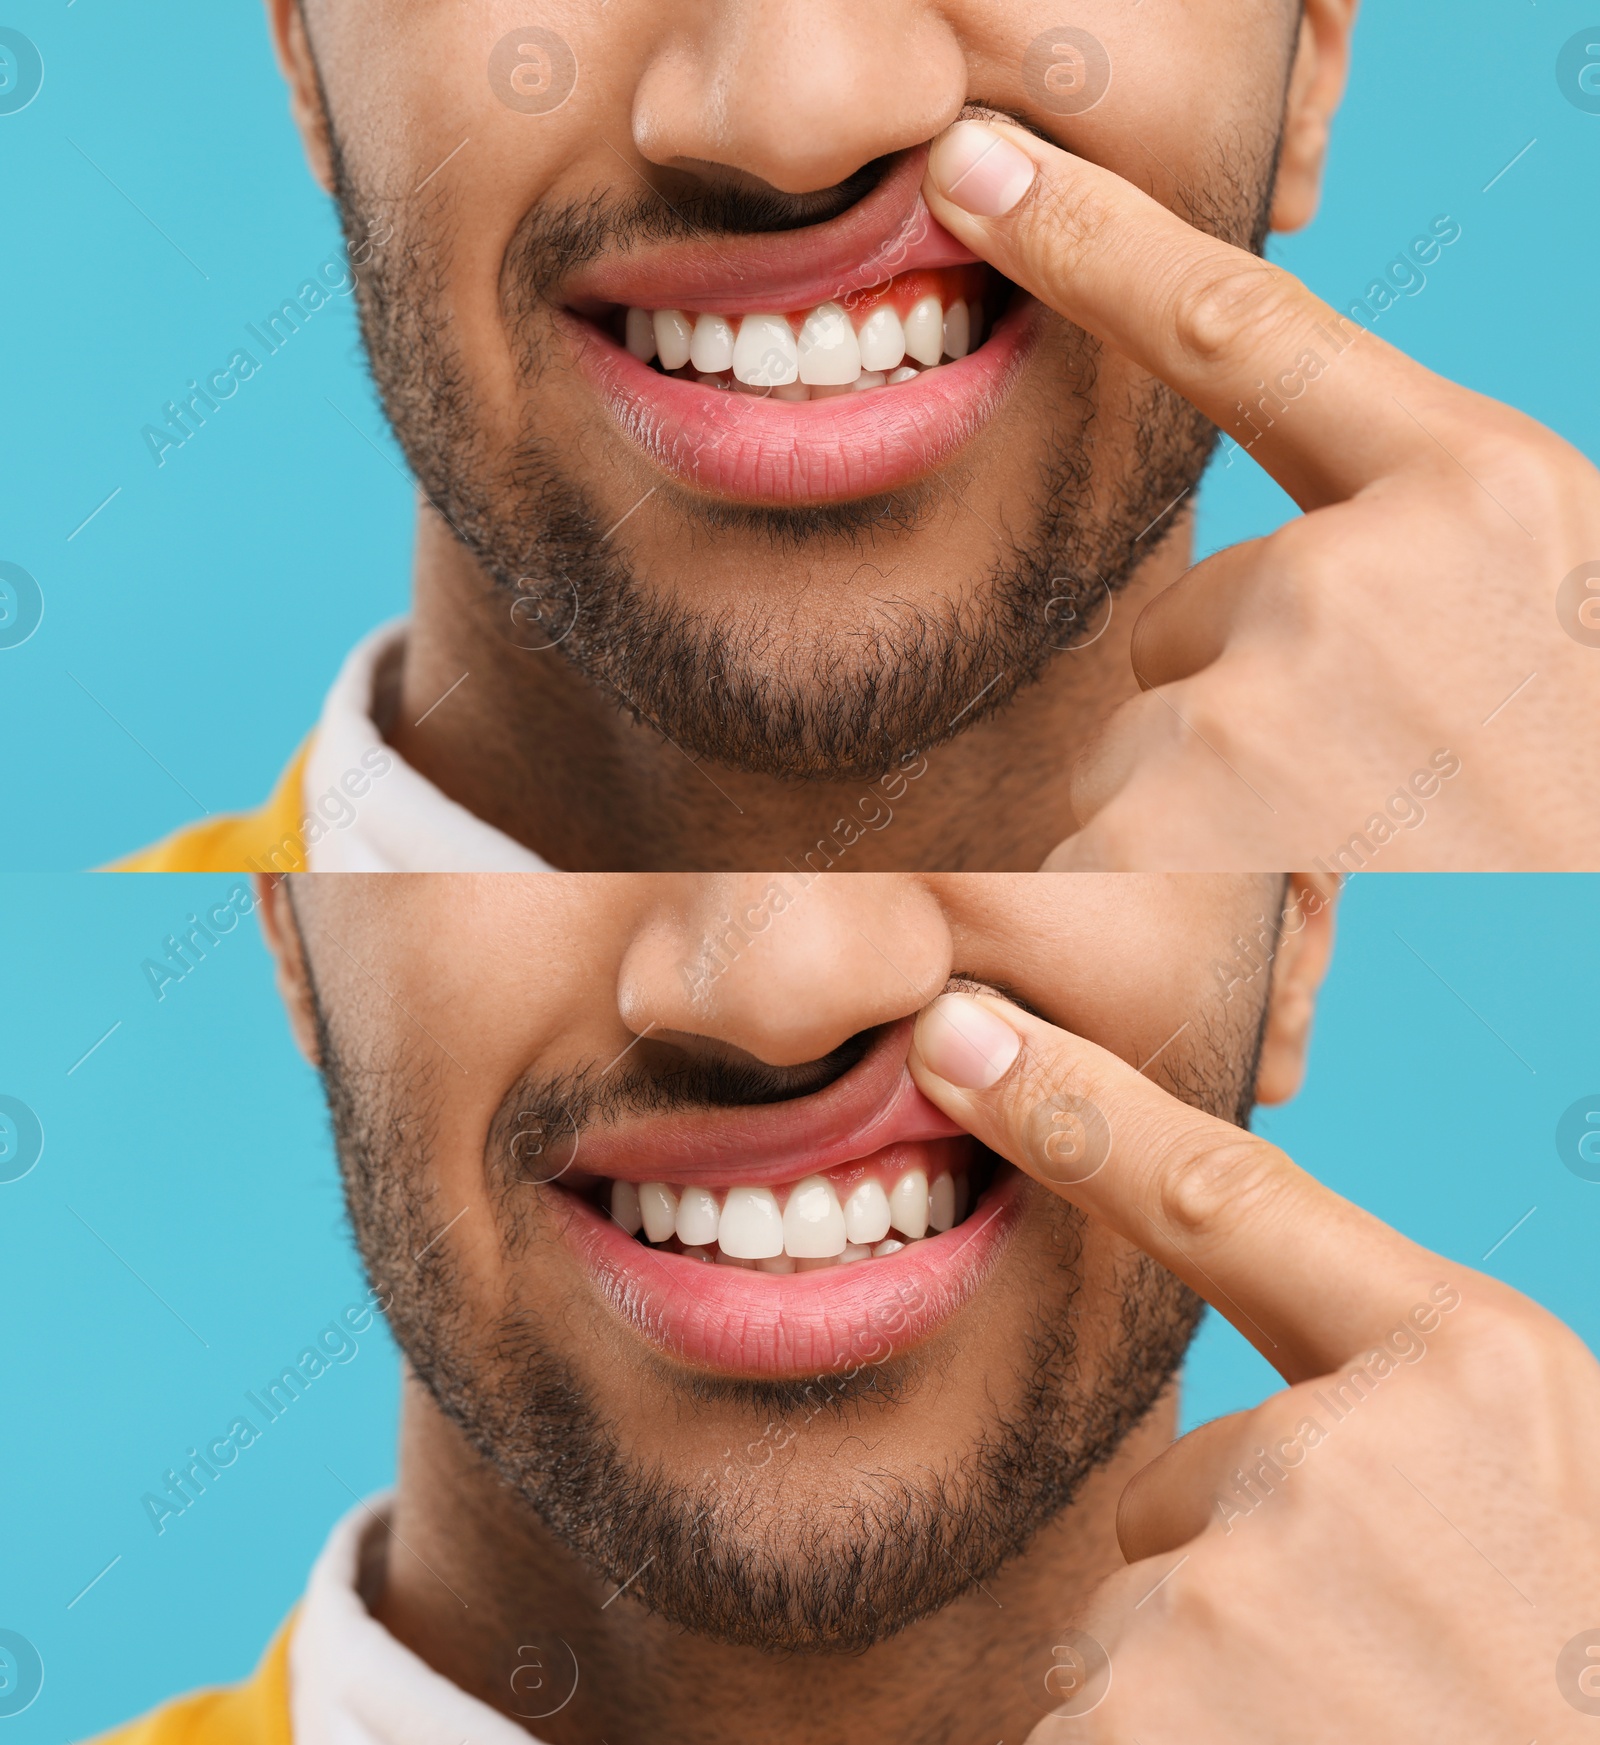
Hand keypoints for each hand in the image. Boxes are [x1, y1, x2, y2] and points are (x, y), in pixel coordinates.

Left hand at [908, 990, 1599, 1741]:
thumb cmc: (1582, 1658)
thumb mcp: (1543, 1484)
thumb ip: (1390, 1407)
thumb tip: (1218, 1443)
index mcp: (1465, 1370)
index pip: (1224, 1196)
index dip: (1077, 1108)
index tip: (959, 1035)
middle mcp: (1338, 1462)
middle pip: (1176, 1489)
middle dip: (1245, 1580)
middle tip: (1401, 1669)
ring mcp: (1238, 1598)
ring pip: (1141, 1617)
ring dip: (1219, 1687)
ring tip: (1369, 1732)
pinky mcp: (1150, 1724)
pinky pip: (1093, 1717)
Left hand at [923, 119, 1599, 869]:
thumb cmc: (1573, 744)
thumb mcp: (1533, 590)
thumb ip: (1393, 527)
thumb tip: (1234, 580)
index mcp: (1467, 484)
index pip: (1240, 323)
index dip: (1091, 235)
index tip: (974, 166)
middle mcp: (1362, 568)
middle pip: (1177, 624)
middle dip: (1235, 702)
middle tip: (1376, 766)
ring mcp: (1278, 691)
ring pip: (1140, 738)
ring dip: (1210, 793)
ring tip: (1359, 837)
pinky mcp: (1205, 815)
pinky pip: (1105, 832)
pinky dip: (1165, 868)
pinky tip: (1294, 892)